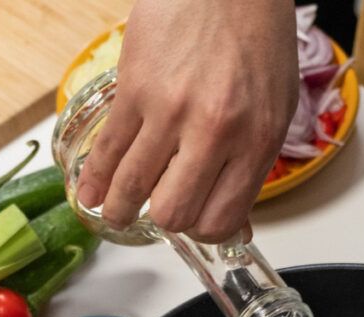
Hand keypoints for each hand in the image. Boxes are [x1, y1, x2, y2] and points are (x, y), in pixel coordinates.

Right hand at [76, 0, 298, 242]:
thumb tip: (237, 226)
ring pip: (134, 188)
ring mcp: (170, 111)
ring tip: (116, 214)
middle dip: (165, 222)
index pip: (221, 219)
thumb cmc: (257, 38)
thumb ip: (253, 170)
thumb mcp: (273, 111)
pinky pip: (108, 150)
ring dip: (120, 210)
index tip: (196, 225)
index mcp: (256, 140)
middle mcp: (214, 131)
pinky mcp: (134, 89)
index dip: (206, 231)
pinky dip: (95, 180)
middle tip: (157, 215)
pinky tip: (90, 194)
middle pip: (175, 213)